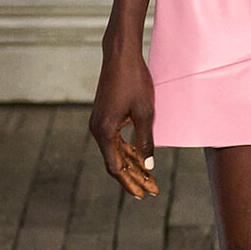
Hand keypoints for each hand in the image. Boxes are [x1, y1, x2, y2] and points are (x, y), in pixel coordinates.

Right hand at [89, 48, 158, 199]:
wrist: (120, 56)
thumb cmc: (134, 81)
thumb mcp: (145, 113)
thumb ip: (145, 141)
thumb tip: (148, 166)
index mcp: (105, 132)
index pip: (116, 167)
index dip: (130, 183)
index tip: (144, 193)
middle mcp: (97, 130)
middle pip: (115, 162)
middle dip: (134, 177)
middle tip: (153, 189)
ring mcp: (99, 123)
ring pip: (115, 151)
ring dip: (132, 164)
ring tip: (150, 177)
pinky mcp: (104, 116)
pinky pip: (115, 140)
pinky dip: (127, 150)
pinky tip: (140, 156)